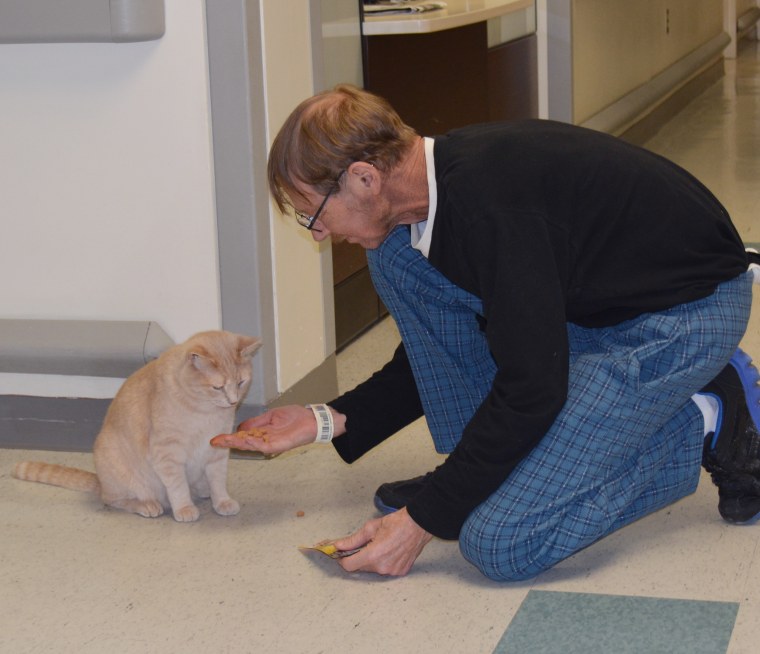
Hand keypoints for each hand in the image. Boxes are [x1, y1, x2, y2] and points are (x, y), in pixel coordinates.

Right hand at [211, 405, 342, 454]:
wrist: (312, 420)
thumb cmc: (295, 417)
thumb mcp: (271, 416)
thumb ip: (256, 422)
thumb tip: (240, 429)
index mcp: (261, 433)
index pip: (242, 437)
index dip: (229, 437)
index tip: (216, 438)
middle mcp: (264, 440)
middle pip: (243, 443)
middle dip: (229, 442)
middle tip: (214, 441)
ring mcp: (271, 444)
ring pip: (251, 445)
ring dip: (238, 443)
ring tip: (225, 441)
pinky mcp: (279, 445)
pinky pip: (264, 446)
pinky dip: (254, 443)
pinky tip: (244, 440)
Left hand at [332, 508, 432, 575]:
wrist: (418, 524)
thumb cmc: (397, 522)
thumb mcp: (371, 528)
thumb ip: (353, 540)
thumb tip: (339, 545)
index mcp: (373, 555)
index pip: (349, 566)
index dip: (343, 559)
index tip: (341, 554)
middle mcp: (383, 567)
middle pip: (361, 567)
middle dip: (358, 557)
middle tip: (363, 545)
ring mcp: (392, 571)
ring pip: (373, 569)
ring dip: (371, 560)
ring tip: (380, 545)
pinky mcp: (400, 571)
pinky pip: (385, 569)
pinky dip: (383, 562)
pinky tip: (389, 550)